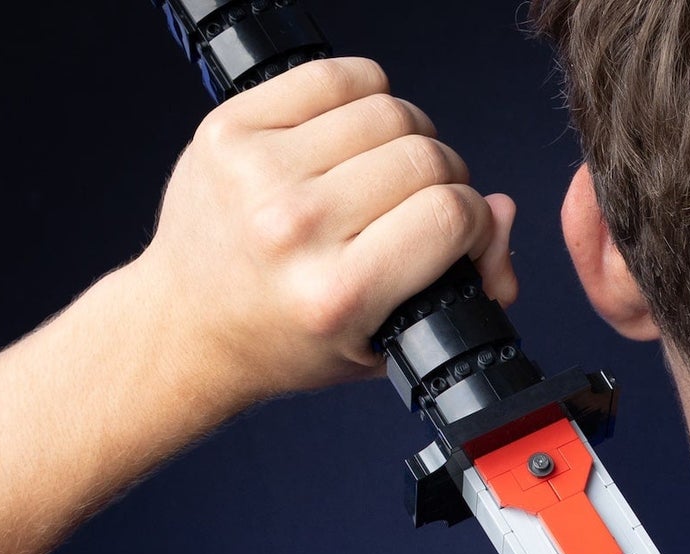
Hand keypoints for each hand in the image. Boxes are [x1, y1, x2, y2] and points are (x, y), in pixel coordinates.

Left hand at [135, 57, 518, 406]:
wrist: (188, 324)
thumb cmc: (287, 340)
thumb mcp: (388, 340)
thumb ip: (459, 286)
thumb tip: (501, 213)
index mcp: (339, 294)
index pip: (450, 214)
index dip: (477, 220)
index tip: (466, 234)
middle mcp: (296, 229)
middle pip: (424, 157)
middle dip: (447, 177)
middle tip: (428, 204)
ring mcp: (259, 172)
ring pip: (386, 110)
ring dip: (408, 135)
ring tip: (392, 168)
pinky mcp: (231, 127)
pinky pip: (332, 76)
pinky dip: (364, 92)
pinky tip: (357, 129)